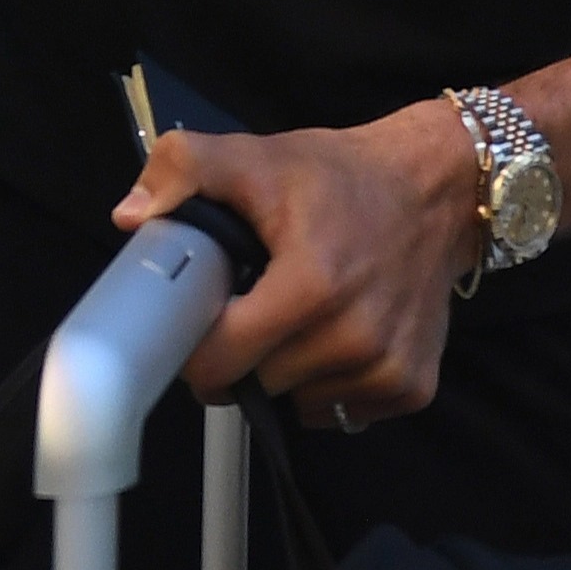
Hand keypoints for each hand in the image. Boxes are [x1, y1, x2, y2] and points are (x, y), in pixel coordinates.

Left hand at [112, 96, 487, 425]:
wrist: (439, 189)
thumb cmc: (344, 179)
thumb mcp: (260, 156)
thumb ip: (186, 169)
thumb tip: (130, 216)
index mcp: (311, 285)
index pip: (218, 360)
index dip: (196, 345)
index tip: (206, 320)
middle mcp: (354, 337)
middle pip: (254, 384)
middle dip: (244, 354)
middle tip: (257, 307)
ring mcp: (387, 368)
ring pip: (296, 402)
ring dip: (287, 371)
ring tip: (304, 318)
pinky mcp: (413, 386)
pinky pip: (340, 412)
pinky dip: (329, 387)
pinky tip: (339, 338)